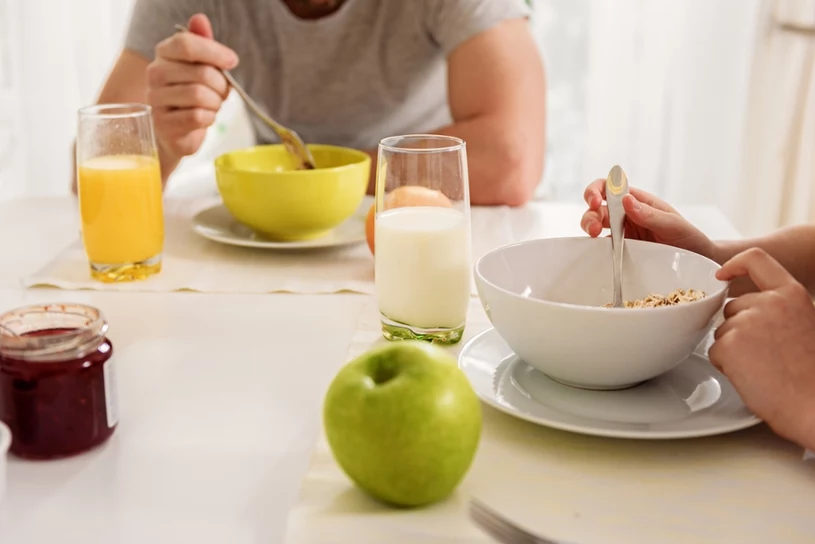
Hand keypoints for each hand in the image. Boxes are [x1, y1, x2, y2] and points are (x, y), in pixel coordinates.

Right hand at [146, 14, 237, 157]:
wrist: (178, 130)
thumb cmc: (193, 93)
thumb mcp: (202, 66)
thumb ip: (202, 43)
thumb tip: (200, 19)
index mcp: (164, 53)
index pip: (186, 44)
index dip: (214, 52)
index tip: (232, 61)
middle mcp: (155, 73)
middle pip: (200, 73)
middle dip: (221, 85)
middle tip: (222, 92)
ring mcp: (156, 99)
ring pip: (200, 95)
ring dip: (216, 103)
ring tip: (213, 105)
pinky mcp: (163, 123)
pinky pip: (197, 117)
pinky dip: (209, 118)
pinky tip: (205, 117)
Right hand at [580, 179, 715, 259]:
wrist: (698, 261)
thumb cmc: (689, 238)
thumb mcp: (673, 224)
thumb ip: (650, 214)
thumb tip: (625, 200)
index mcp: (637, 201)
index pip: (610, 187)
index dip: (596, 190)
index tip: (595, 201)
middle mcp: (626, 214)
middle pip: (597, 207)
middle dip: (590, 214)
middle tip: (595, 228)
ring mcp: (622, 233)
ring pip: (595, 224)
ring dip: (589, 227)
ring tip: (595, 236)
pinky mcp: (620, 251)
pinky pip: (602, 247)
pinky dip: (595, 248)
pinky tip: (598, 252)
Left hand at [710, 248, 814, 449]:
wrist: (814, 405)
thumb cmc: (813, 374)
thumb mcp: (806, 324)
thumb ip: (782, 310)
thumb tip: (756, 307)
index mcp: (791, 294)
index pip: (756, 260)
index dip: (734, 265)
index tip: (722, 274)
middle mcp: (767, 303)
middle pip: (733, 307)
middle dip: (739, 329)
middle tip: (764, 354)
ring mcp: (745, 322)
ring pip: (722, 332)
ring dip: (733, 349)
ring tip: (763, 367)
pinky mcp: (728, 345)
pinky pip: (715, 352)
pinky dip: (727, 366)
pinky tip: (752, 376)